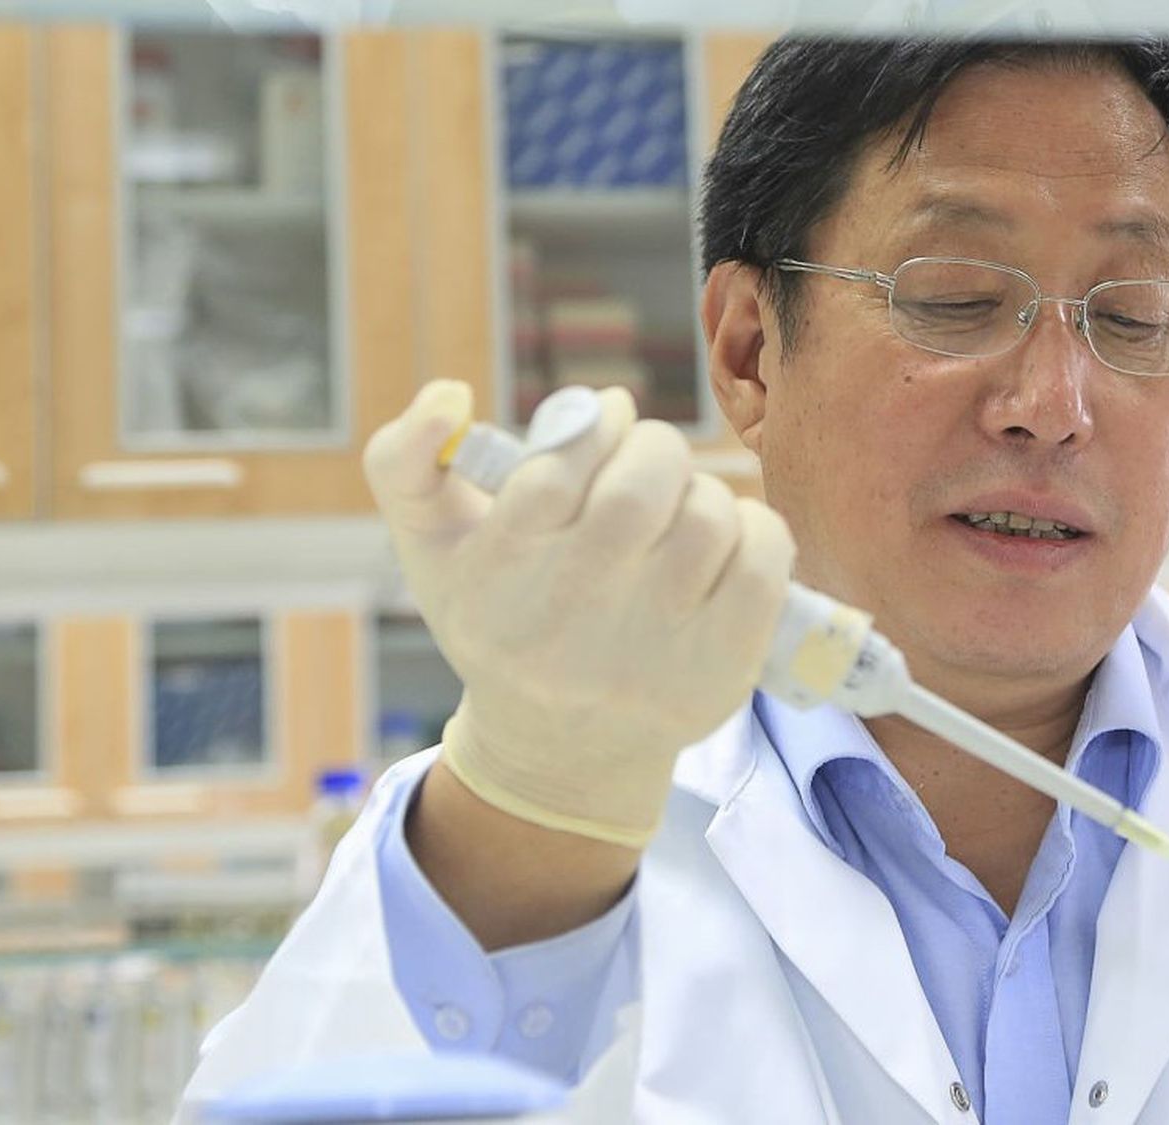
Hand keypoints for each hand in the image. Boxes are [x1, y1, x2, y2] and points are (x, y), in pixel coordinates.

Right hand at [363, 380, 793, 846]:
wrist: (560, 748)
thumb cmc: (501, 619)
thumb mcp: (430, 548)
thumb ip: (404, 460)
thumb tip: (448, 393)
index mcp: (496, 581)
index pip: (558, 470)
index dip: (597, 423)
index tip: (608, 416)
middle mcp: (570, 622)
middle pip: (641, 492)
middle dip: (655, 450)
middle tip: (649, 459)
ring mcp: (651, 654)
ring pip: (708, 519)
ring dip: (702, 491)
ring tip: (679, 510)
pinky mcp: (719, 674)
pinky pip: (764, 563)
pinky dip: (756, 529)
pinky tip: (725, 541)